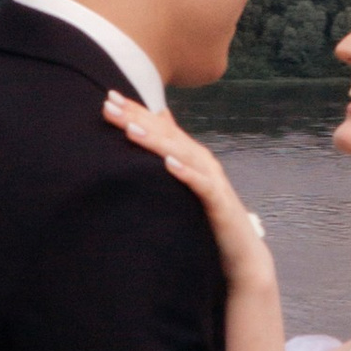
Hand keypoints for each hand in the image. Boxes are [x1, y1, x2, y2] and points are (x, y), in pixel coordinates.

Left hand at [103, 91, 273, 289]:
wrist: (241, 251)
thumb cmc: (209, 215)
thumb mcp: (188, 179)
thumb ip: (174, 149)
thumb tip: (159, 117)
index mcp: (190, 154)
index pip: (160, 127)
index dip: (135, 111)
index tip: (108, 98)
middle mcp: (201, 161)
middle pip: (166, 135)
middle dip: (138, 119)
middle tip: (110, 106)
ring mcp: (211, 179)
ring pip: (181, 155)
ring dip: (156, 141)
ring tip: (131, 129)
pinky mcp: (219, 202)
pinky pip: (201, 185)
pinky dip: (186, 173)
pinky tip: (168, 164)